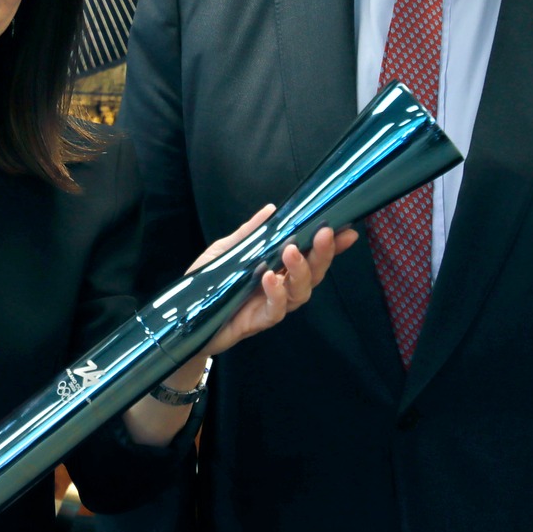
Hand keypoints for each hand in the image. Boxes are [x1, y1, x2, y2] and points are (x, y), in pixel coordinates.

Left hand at [189, 206, 356, 365]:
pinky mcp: (258, 321)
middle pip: (313, 273)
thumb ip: (248, 234)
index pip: (310, 255)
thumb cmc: (207, 284)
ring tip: (291, 252)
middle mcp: (281, 287)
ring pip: (300, 292)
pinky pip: (276, 310)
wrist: (186, 319)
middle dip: (322, 253)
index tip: (346, 229)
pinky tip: (270, 278)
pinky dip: (276, 293)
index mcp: (277, 267)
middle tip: (325, 234)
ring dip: (300, 271)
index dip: (330, 245)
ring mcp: (272, 305)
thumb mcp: (225, 251)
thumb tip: (271, 210)